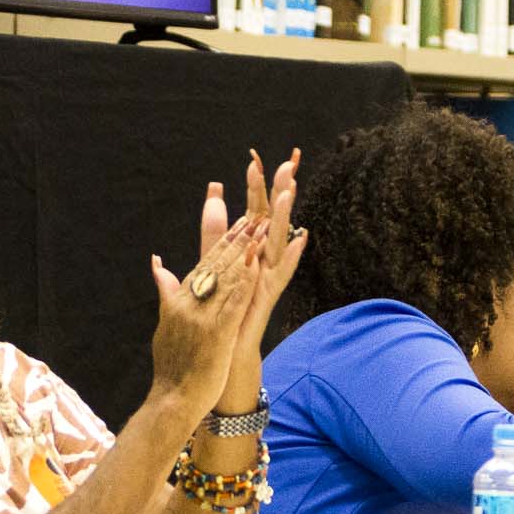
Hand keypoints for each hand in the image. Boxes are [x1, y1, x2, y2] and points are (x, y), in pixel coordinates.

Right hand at [149, 218, 261, 418]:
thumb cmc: (171, 366)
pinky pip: (234, 304)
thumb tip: (157, 262)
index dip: (221, 242)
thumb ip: (165, 291)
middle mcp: (188, 305)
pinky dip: (245, 283)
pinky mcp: (217, 335)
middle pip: (215, 265)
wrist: (172, 400)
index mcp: (178, 301)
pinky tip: (258, 266)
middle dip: (236, 240)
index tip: (238, 221)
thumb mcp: (164, 324)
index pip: (203, 264)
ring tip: (261, 231)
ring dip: (245, 253)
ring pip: (226, 279)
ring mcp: (202, 319)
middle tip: (254, 216)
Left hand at [202, 149, 307, 402]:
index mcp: (248, 253)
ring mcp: (266, 280)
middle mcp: (262, 263)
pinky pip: (280, 275)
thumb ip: (213, 230)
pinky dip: (290, 257)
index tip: (256, 157)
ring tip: (292, 188)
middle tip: (289, 160)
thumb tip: (213, 195)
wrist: (224, 356)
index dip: (254, 187)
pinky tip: (301, 238)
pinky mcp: (266, 299)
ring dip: (286, 216)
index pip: (253, 212)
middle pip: (272, 221)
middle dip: (279, 191)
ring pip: (279, 241)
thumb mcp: (214, 263)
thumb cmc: (223, 310)